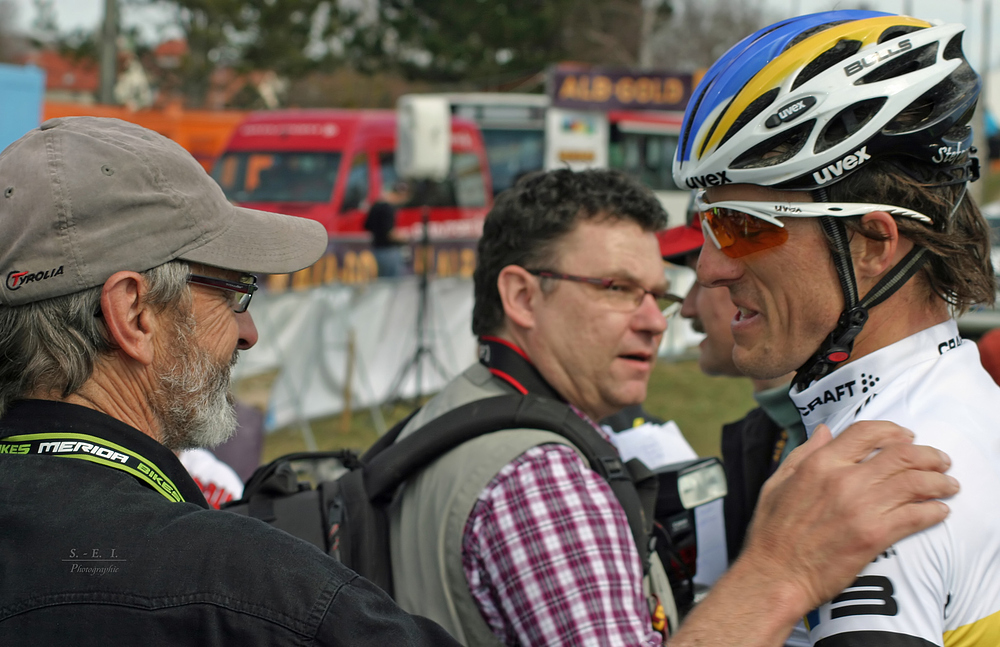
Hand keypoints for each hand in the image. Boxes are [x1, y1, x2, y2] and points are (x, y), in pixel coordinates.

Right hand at [740, 420, 957, 611]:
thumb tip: (824, 430)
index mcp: (819, 464)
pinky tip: (940, 511)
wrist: (776, 575)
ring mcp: (861, 508)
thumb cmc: (772, 532)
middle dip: (927, 455)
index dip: (892, 430)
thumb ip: (803, 453)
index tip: (907, 436)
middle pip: (901, 454)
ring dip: (939, 482)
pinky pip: (916, 516)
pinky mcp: (874, 536)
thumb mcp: (778, 482)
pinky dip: (934, 511)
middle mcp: (843, 480)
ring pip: (915, 483)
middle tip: (940, 461)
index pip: (866, 432)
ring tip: (949, 485)